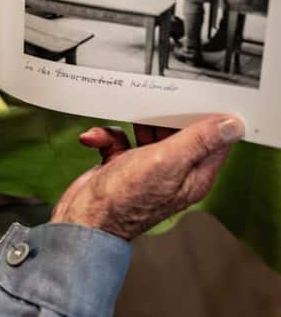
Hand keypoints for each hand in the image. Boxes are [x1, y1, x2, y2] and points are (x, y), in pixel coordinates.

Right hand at [50, 116, 243, 239]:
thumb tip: (232, 126)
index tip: (196, 98)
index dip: (208, 119)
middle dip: (162, 118)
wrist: (82, 218)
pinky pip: (119, 141)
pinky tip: (95, 140)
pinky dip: (106, 137)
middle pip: (178, 133)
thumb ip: (198, 141)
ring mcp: (146, 170)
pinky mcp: (121, 166)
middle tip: (153, 105)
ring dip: (129, 126)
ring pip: (146, 134)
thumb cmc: (124, 199)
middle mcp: (172, 173)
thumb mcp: (166, 162)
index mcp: (193, 176)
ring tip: (119, 125)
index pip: (213, 141)